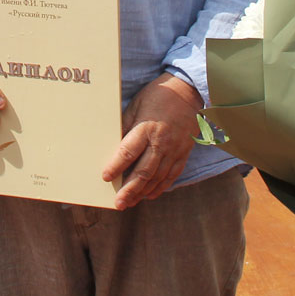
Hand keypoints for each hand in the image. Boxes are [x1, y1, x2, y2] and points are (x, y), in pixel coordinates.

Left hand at [103, 73, 202, 209]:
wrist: (188, 92)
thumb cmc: (158, 96)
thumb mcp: (136, 105)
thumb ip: (125, 126)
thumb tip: (113, 144)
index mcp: (147, 128)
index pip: (128, 152)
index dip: (116, 166)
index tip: (106, 177)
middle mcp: (161, 142)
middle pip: (144, 171)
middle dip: (129, 189)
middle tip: (118, 203)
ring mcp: (174, 150)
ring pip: (157, 177)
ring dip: (142, 192)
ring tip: (129, 202)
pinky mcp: (184, 153)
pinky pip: (172, 175)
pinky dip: (160, 187)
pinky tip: (149, 194)